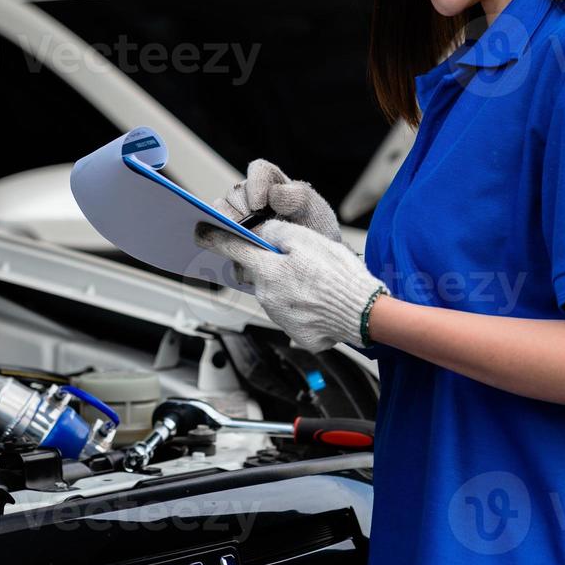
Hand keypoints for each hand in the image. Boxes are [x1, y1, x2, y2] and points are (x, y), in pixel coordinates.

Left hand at [193, 219, 387, 352]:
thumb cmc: (339, 275)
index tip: (200, 232)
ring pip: (272, 293)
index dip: (213, 238)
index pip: (231, 249)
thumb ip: (278, 232)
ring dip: (285, 284)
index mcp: (267, 270)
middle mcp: (267, 296)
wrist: (365, 313)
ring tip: (315, 281)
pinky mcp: (296, 333)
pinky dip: (301, 305)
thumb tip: (262, 232)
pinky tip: (320, 301)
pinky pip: (290, 313)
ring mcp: (280, 317)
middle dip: (264, 264)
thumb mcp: (308, 240)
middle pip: (254, 273)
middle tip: (291, 259)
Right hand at [212, 159, 345, 246]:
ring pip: (220, 215)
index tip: (259, 207)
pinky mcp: (231, 238)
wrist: (311, 259)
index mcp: (272, 182)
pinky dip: (223, 248)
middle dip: (239, 213)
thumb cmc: (314, 229)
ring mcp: (237, 216)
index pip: (259, 171)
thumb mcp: (314, 212)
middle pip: (234, 195)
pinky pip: (217, 239)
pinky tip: (233, 259)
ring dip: (228, 230)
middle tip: (249, 232)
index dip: (255, 185)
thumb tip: (274, 194)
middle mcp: (250, 195)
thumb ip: (298, 198)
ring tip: (241, 247)